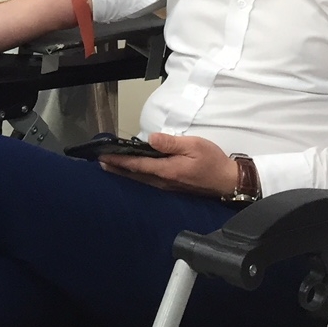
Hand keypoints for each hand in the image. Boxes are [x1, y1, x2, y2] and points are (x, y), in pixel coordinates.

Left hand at [99, 132, 239, 196]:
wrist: (228, 181)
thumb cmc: (212, 161)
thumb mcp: (194, 146)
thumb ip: (171, 143)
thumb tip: (151, 139)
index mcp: (167, 170)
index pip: (137, 165)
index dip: (119, 161)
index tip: (104, 156)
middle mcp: (163, 181)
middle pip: (135, 175)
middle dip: (116, 168)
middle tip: (99, 162)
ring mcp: (167, 186)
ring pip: (140, 179)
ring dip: (124, 173)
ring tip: (110, 166)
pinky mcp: (172, 187)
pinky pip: (148, 181)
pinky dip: (136, 175)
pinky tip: (132, 172)